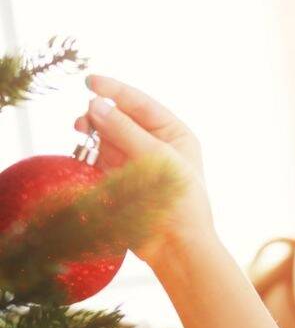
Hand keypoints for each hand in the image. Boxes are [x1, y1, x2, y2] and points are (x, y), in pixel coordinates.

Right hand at [75, 75, 218, 273]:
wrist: (177, 246)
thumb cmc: (179, 201)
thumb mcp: (156, 158)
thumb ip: (124, 131)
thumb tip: (95, 105)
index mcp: (174, 134)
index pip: (140, 104)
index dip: (115, 91)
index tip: (89, 82)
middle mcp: (155, 145)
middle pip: (119, 118)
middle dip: (99, 114)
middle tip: (82, 122)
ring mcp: (136, 163)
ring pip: (106, 137)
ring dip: (91, 133)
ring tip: (80, 133)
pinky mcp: (121, 181)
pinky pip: (99, 159)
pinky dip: (88, 154)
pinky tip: (82, 154)